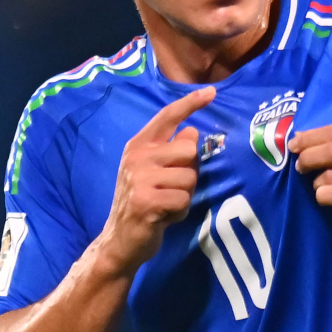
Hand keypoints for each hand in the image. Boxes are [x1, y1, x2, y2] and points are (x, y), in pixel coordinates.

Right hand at [99, 86, 215, 272]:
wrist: (120, 240)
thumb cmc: (144, 201)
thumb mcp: (154, 171)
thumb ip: (171, 151)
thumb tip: (192, 132)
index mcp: (139, 145)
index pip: (167, 116)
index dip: (190, 103)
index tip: (212, 92)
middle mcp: (137, 157)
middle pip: (189, 150)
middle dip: (189, 173)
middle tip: (172, 189)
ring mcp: (140, 178)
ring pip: (189, 178)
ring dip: (184, 196)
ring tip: (166, 204)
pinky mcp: (146, 201)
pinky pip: (183, 200)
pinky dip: (180, 213)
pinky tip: (164, 217)